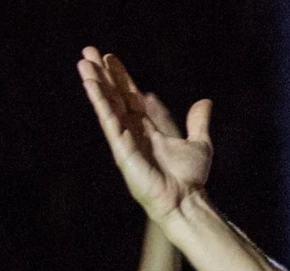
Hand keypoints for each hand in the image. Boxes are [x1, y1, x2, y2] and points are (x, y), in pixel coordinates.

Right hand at [77, 48, 212, 220]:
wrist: (186, 200)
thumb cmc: (190, 178)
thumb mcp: (199, 144)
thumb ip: (198, 122)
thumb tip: (205, 102)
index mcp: (148, 127)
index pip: (131, 96)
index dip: (121, 77)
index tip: (110, 58)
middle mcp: (134, 131)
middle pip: (115, 96)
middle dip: (103, 75)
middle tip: (88, 51)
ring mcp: (125, 139)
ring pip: (108, 106)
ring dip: (95, 84)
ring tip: (83, 63)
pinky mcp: (122, 149)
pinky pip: (109, 121)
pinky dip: (100, 103)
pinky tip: (91, 86)